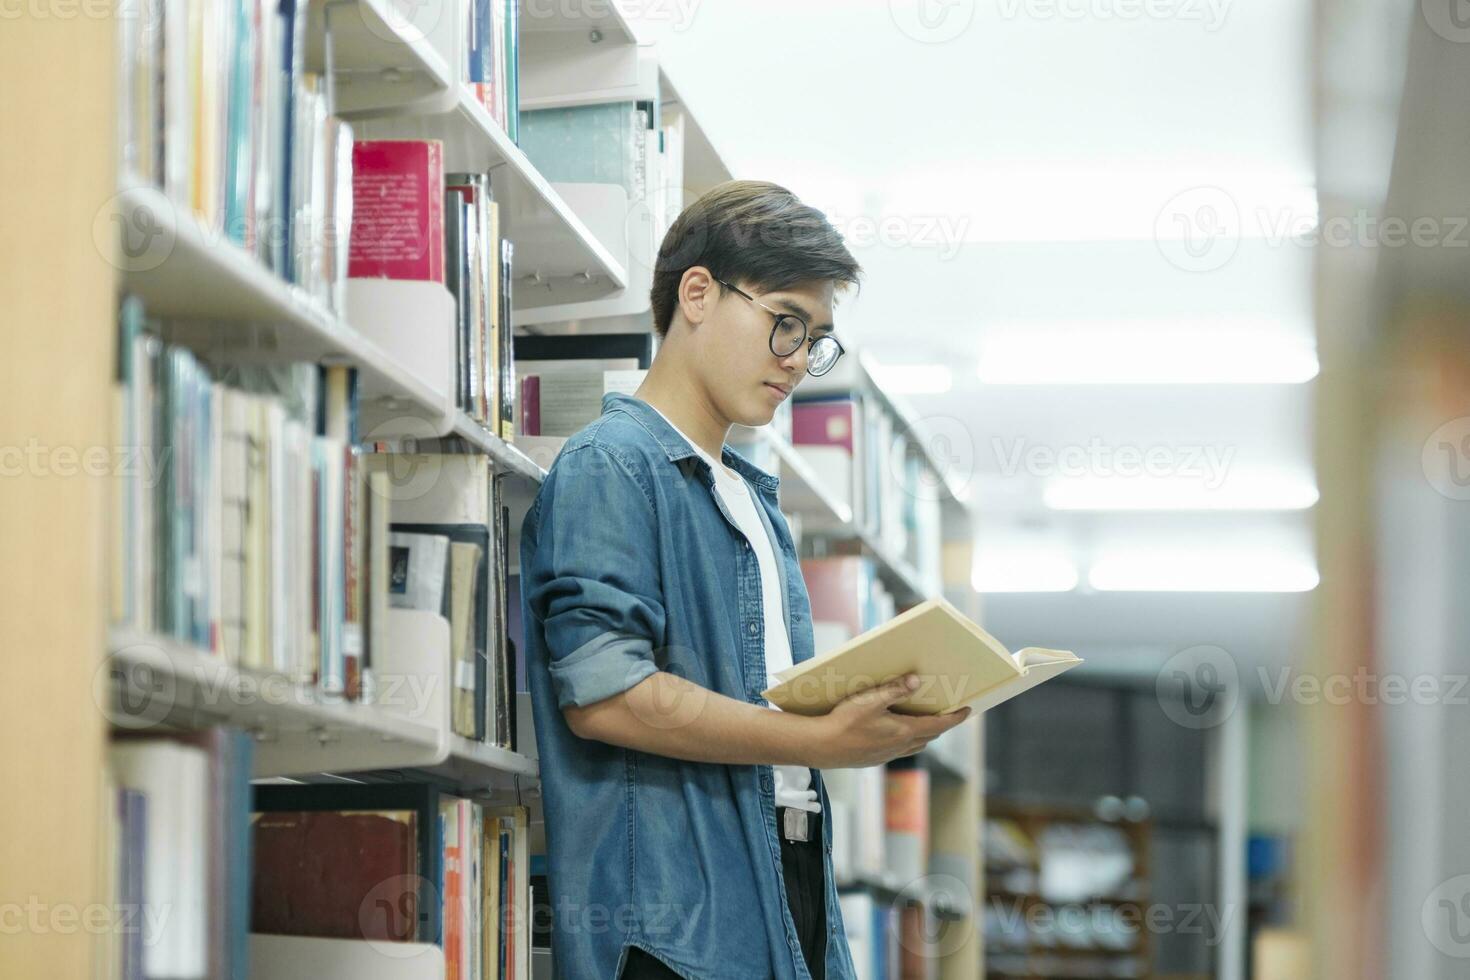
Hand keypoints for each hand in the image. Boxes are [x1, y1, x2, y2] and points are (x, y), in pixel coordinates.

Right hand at [806, 674, 971, 768]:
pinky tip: (896, 734)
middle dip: (940, 725)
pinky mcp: (875, 759)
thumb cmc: (844, 721)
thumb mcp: (870, 699)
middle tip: (946, 713)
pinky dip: (907, 742)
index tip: (967, 711)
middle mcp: (900, 746)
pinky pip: (900, 751)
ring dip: (924, 734)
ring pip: (916, 746)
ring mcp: (888, 755)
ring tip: (925, 722)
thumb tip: (916, 680)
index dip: (955, 718)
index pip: (938, 725)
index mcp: (904, 731)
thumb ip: (894, 689)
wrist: (822, 747)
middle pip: (929, 736)